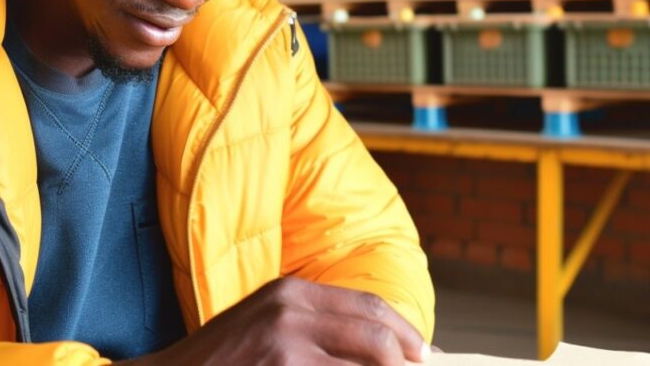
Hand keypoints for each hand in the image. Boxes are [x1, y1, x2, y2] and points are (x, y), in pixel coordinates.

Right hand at [122, 277, 429, 365]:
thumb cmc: (225, 356)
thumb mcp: (269, 321)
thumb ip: (316, 325)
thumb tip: (381, 345)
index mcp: (293, 290)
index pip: (371, 307)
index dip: (405, 333)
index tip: (423, 354)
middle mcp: (291, 309)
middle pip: (377, 336)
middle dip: (406, 362)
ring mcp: (285, 344)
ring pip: (365, 364)